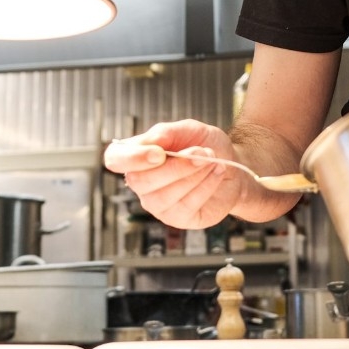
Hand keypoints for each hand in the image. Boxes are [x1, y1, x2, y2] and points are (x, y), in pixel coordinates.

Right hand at [103, 119, 243, 229]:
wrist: (233, 165)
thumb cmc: (206, 146)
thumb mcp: (189, 129)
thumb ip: (166, 132)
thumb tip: (149, 143)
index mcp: (138, 157)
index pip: (114, 160)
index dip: (132, 159)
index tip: (159, 153)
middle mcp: (142, 183)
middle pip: (140, 181)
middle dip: (176, 167)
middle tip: (201, 152)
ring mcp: (157, 204)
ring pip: (164, 196)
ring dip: (194, 175)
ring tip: (212, 160)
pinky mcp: (177, 218)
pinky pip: (185, 205)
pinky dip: (205, 185)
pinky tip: (216, 173)